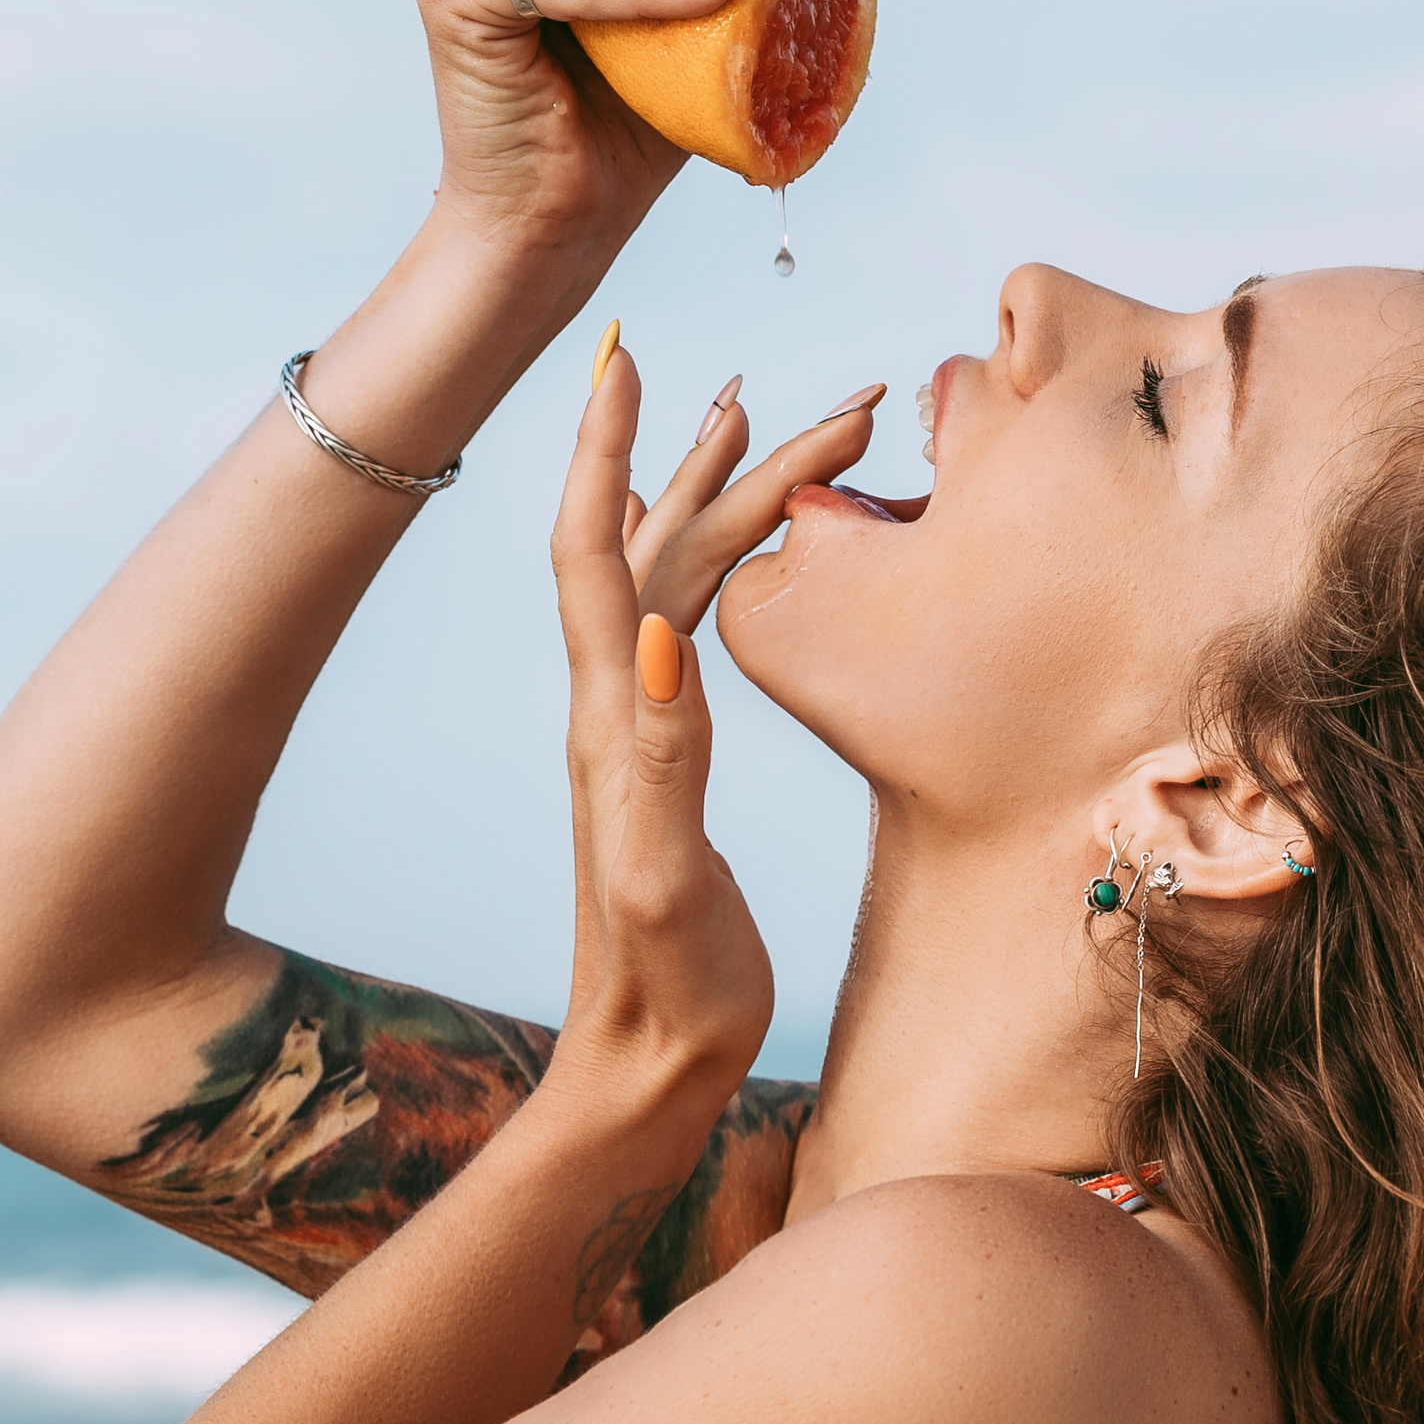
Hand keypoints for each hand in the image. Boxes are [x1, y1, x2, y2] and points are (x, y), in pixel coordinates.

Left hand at [547, 347, 890, 1110]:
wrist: (644, 1066)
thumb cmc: (665, 988)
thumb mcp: (664, 877)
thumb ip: (661, 756)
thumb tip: (661, 632)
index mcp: (611, 717)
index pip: (596, 553)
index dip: (610, 451)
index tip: (626, 357)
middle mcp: (615, 703)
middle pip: (661, 544)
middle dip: (728, 457)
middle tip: (826, 394)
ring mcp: (640, 725)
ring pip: (682, 575)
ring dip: (730, 495)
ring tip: (779, 419)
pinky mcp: (670, 753)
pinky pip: (696, 623)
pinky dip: (729, 561)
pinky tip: (744, 544)